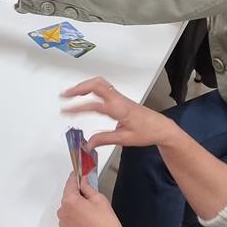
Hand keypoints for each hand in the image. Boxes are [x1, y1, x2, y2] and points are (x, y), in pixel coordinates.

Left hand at [56, 172, 129, 226]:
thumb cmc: (105, 224)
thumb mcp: (99, 199)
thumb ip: (87, 187)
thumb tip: (83, 181)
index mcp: (70, 201)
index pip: (70, 183)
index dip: (76, 177)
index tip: (79, 173)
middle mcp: (63, 211)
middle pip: (68, 195)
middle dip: (78, 191)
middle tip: (91, 192)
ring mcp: (64, 221)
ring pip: (69, 205)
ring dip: (77, 203)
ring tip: (92, 208)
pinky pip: (69, 215)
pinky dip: (76, 212)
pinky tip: (88, 215)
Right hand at [61, 77, 177, 150]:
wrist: (161, 127)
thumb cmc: (147, 132)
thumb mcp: (125, 139)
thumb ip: (104, 139)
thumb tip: (88, 143)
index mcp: (119, 110)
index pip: (95, 106)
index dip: (78, 108)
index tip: (66, 111)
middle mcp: (119, 100)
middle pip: (97, 85)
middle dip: (78, 88)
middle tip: (65, 95)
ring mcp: (119, 97)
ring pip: (100, 83)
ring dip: (84, 85)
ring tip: (71, 93)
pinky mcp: (119, 98)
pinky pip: (103, 87)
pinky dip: (91, 87)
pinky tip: (84, 93)